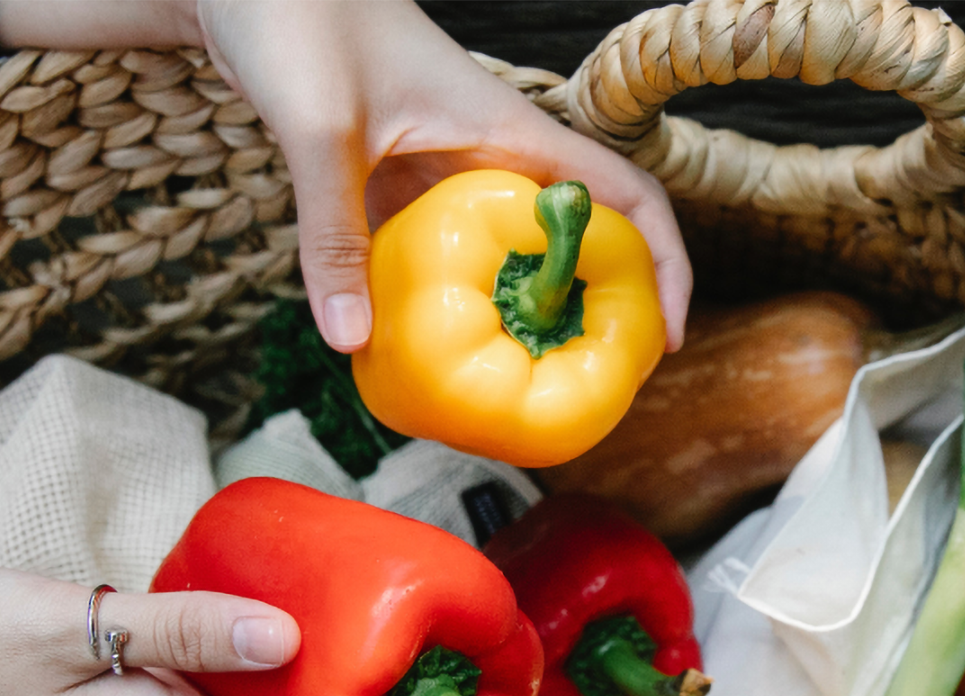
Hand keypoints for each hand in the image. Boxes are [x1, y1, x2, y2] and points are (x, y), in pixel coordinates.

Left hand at [192, 0, 692, 352]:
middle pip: (577, 241)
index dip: (662, 267)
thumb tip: (352, 341)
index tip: (663, 338)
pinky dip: (444, 303)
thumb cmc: (301, 19)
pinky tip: (423, 353)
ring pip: (509, 257)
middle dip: (596, 312)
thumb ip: (332, 234)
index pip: (624, 198)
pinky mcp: (396, 183)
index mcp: (508, 132)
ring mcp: (445, 172)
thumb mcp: (319, 131)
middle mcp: (491, 155)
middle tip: (590, 388)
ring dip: (520, 316)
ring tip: (519, 389)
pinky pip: (439, 255)